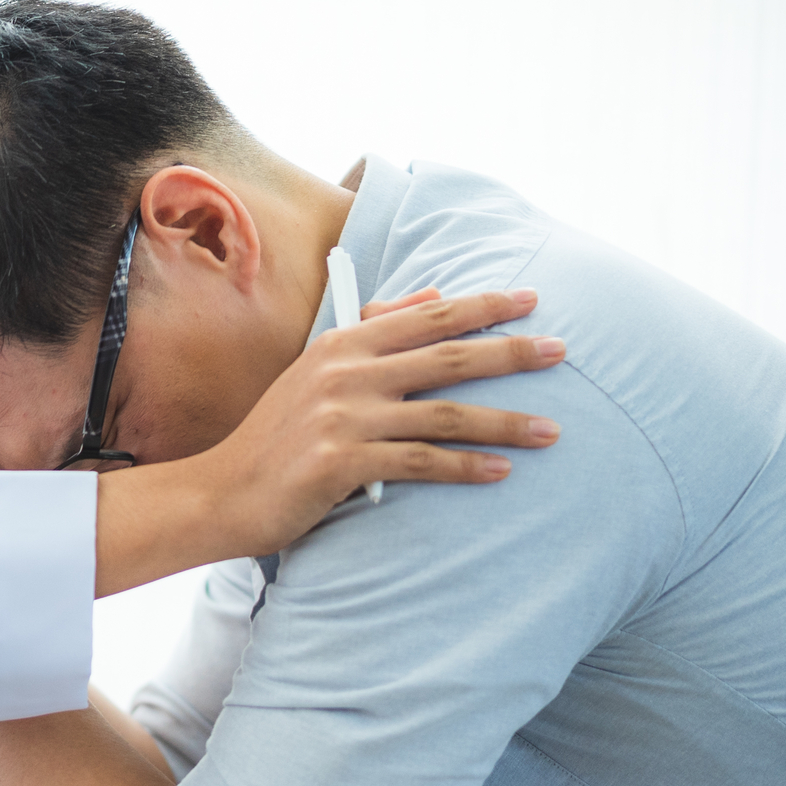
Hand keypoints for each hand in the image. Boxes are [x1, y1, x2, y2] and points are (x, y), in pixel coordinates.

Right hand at [171, 287, 565, 565]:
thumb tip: (433, 295)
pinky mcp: (342, 463)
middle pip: (446, 357)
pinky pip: (421, 461)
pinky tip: (501, 471)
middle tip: (562, 351)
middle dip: (510, 352)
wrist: (223, 491)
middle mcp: (345, 373)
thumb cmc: (277, 435)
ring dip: (505, 421)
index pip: (427, 316)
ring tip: (552, 430)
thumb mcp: (317, 369)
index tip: (531, 300)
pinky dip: (465, 466)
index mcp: (342, 344)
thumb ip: (373, 329)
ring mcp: (343, 418)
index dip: (482, 305)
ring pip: (444, 414)